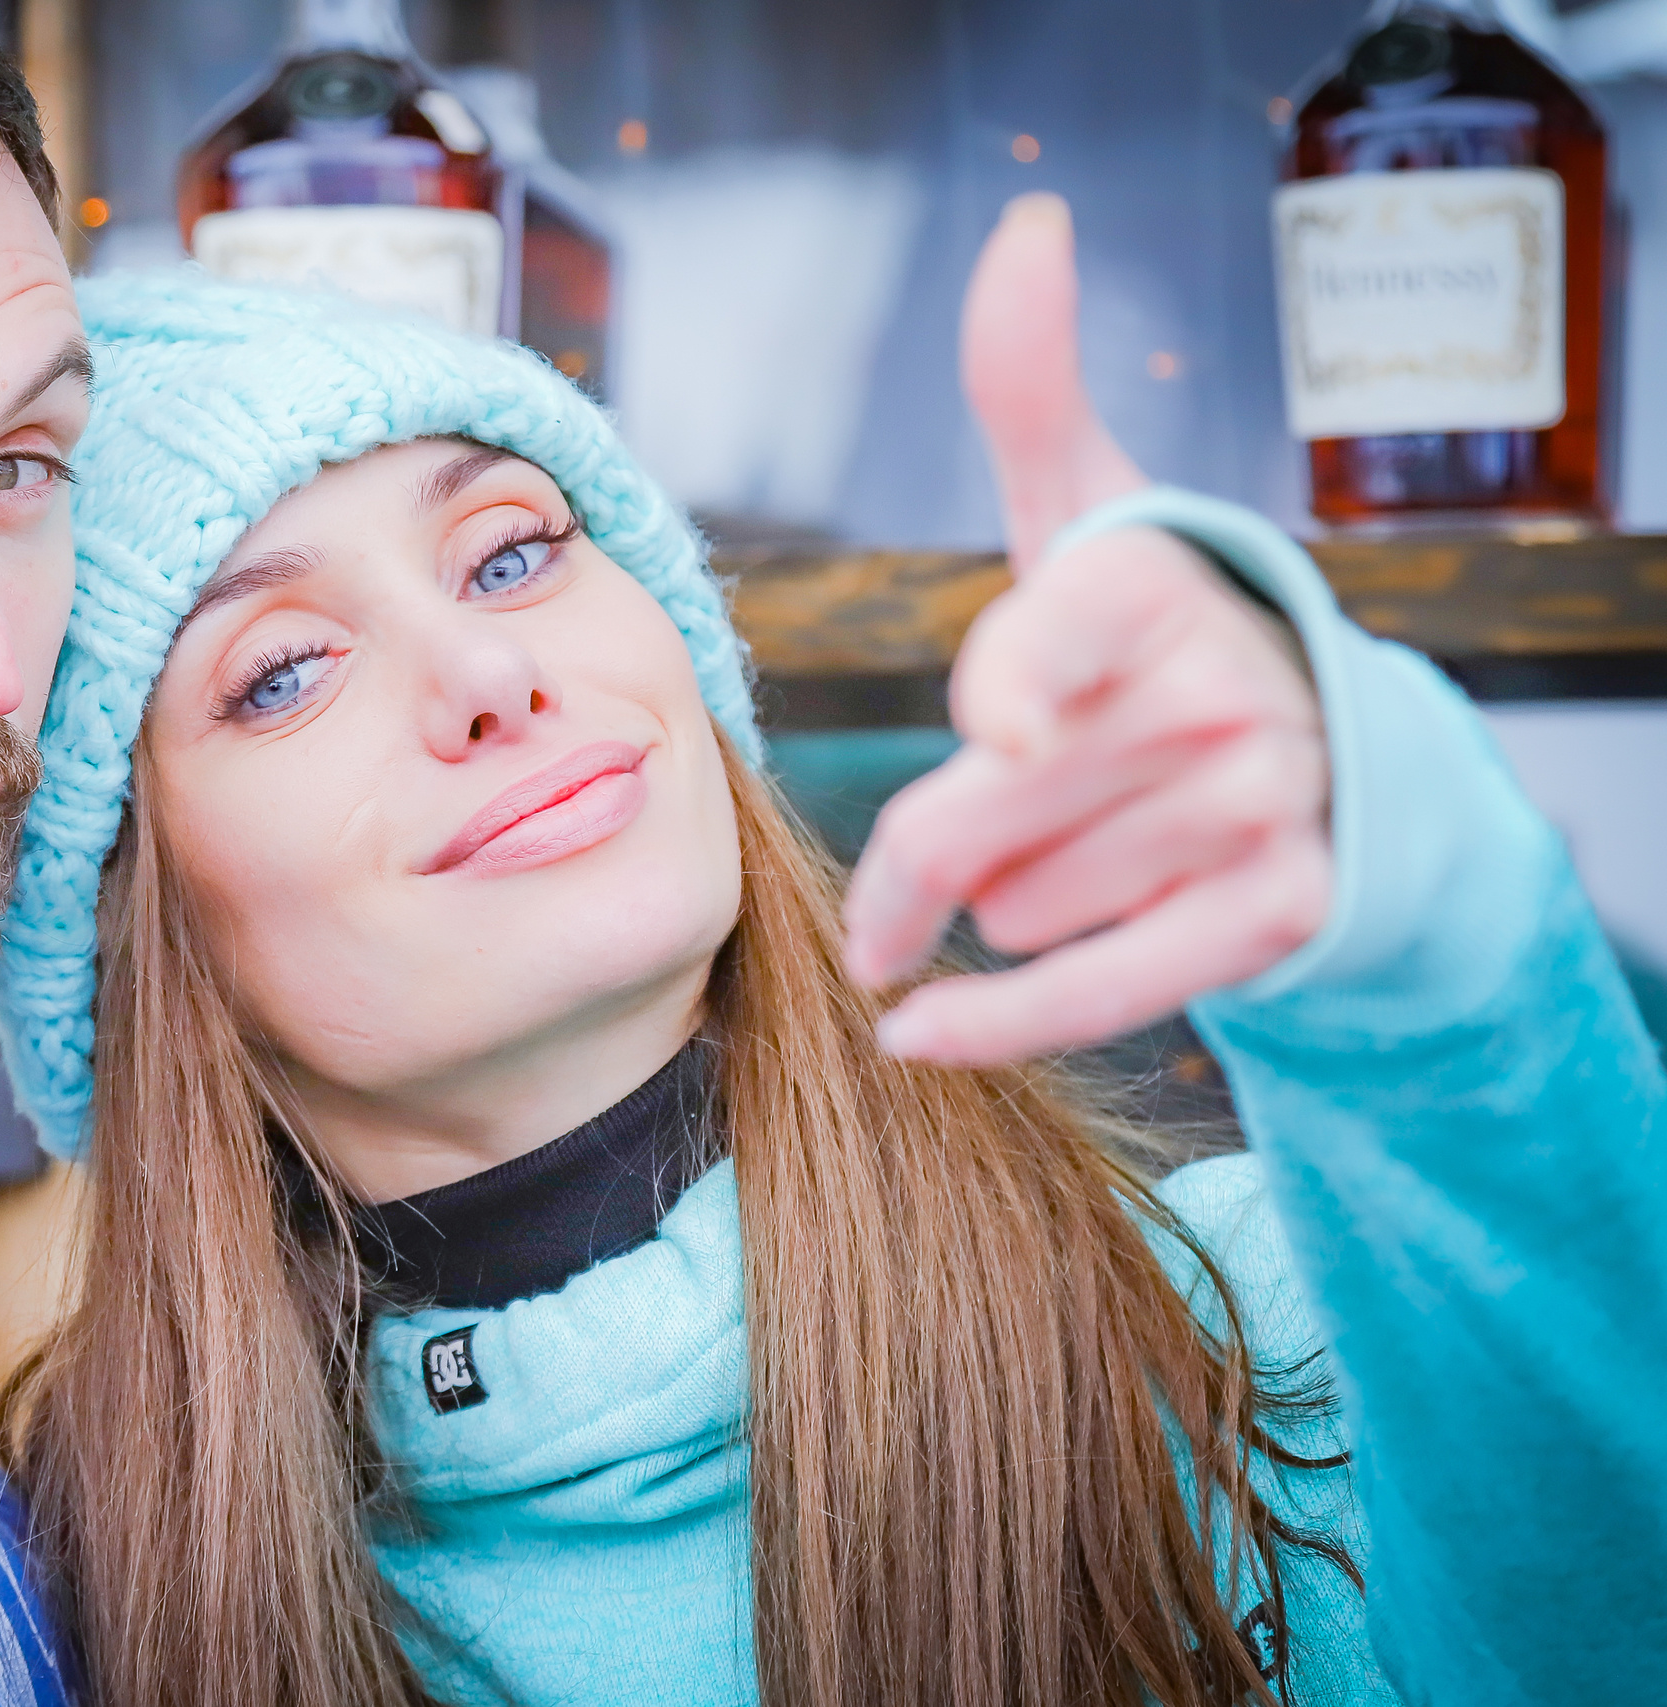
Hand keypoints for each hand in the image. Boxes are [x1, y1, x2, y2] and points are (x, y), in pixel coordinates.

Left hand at [839, 194, 1331, 1064]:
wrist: (1319, 746)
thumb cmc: (1149, 630)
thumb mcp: (1094, 509)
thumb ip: (1032, 384)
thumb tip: (1029, 225)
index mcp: (1150, 587)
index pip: (1047, 646)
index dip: (1019, 685)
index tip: (999, 727)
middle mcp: (1215, 697)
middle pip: (972, 814)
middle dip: (919, 852)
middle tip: (920, 860)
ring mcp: (1254, 814)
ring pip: (1014, 904)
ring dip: (996, 901)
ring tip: (1066, 848)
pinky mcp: (1271, 919)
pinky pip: (1095, 991)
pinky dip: (992, 1026)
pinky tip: (918, 1035)